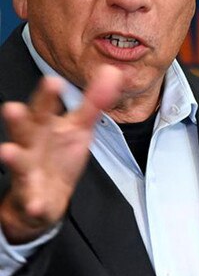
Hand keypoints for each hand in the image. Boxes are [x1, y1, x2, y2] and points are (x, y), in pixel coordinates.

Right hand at [0, 65, 122, 243]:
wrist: (44, 196)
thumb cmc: (58, 156)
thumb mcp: (79, 127)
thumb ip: (94, 101)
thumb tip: (112, 71)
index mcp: (45, 128)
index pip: (45, 108)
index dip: (47, 95)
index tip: (52, 80)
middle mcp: (32, 147)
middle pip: (26, 131)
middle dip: (18, 120)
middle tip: (12, 108)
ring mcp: (30, 173)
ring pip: (20, 164)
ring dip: (14, 158)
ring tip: (8, 151)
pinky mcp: (33, 198)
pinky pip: (33, 202)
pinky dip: (34, 203)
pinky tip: (36, 204)